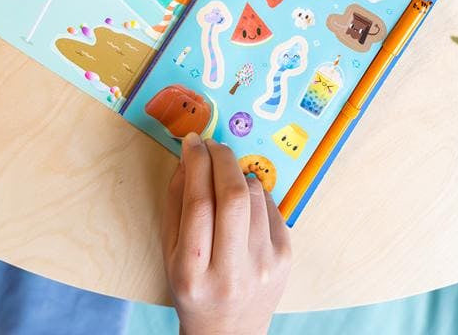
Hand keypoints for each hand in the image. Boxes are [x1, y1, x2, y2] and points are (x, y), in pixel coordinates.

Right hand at [162, 133, 291, 334]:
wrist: (230, 333)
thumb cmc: (194, 290)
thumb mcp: (170, 254)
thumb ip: (176, 204)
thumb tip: (188, 159)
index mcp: (194, 271)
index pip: (198, 203)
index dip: (196, 163)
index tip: (193, 142)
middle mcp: (233, 271)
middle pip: (233, 195)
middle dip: (222, 158)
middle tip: (213, 144)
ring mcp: (266, 265)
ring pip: (255, 195)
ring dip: (238, 174)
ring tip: (225, 178)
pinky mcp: (286, 257)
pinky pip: (271, 205)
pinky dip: (255, 193)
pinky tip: (244, 203)